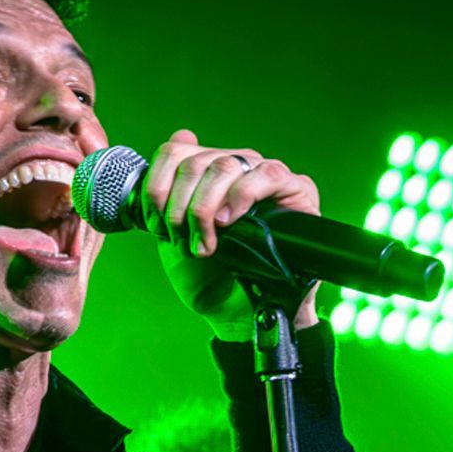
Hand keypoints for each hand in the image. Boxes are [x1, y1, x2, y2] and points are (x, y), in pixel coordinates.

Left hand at [137, 127, 320, 337]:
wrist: (237, 315)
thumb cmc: (209, 278)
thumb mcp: (174, 235)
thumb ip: (169, 193)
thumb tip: (180, 136)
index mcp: (208, 173)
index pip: (176, 152)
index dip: (158, 186)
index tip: (155, 225)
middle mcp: (238, 168)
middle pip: (197, 160)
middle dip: (180, 206)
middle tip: (180, 240)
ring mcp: (266, 177)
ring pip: (226, 165)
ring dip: (205, 207)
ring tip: (205, 244)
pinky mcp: (297, 191)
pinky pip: (269, 174)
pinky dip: (242, 195)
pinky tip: (230, 221)